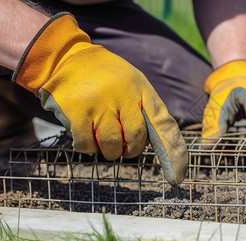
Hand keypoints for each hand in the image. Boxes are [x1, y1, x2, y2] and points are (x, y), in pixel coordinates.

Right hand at [13, 13, 186, 183]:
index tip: (177, 177)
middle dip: (131, 150)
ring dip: (109, 150)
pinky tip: (87, 135)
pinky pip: (87, 145)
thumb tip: (164, 149)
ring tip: (103, 137)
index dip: (173, 153)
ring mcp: (99, 102)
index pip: (164, 125)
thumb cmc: (107, 79)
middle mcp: (123, 94)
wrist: (68, 58)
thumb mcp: (133, 85)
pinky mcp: (77, 111)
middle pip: (135, 140)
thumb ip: (146, 111)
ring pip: (112, 146)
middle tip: (124, 147)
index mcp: (142, 89)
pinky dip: (88, 147)